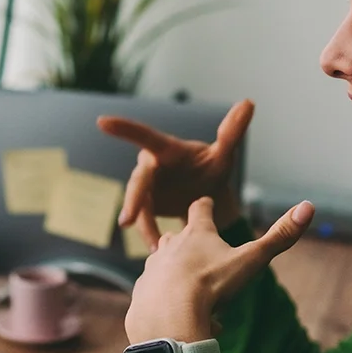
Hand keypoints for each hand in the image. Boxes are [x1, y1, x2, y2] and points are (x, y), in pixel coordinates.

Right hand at [98, 99, 252, 250]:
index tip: (102, 122)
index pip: (145, 137)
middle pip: (138, 181)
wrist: (209, 198)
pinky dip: (150, 234)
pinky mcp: (145, 206)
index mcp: (167, 149)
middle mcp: (151, 166)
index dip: (125, 129)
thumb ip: (232, 132)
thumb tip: (249, 103)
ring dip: (143, 225)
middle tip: (128, 219)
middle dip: (133, 199)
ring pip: (138, 205)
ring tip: (156, 245)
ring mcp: (146, 187)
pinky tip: (159, 249)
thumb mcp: (224, 154)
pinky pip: (143, 221)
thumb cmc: (212, 169)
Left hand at [124, 196, 313, 345]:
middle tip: (202, 257)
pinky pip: (156, 297)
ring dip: (176, 277)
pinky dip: (167, 305)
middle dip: (186, 243)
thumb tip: (309, 206)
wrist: (168, 318)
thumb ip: (280, 236)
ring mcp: (152, 270)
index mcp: (196, 234)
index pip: (199, 208)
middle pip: (175, 236)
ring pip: (163, 267)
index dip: (205, 205)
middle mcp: (169, 246)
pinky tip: (181, 318)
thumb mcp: (251, 260)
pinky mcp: (140, 294)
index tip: (206, 203)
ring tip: (193, 295)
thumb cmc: (211, 285)